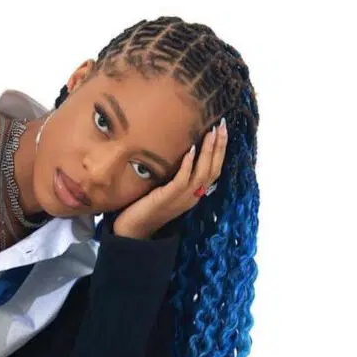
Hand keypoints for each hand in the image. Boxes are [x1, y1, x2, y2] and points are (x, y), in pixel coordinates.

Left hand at [113, 118, 227, 239]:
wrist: (133, 230)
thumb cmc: (147, 208)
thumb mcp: (166, 190)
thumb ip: (176, 177)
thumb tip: (180, 154)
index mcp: (194, 195)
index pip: (214, 171)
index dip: (220, 152)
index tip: (222, 131)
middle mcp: (192, 197)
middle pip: (213, 170)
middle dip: (219, 147)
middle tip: (223, 125)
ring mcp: (182, 198)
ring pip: (202, 174)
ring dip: (208, 152)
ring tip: (212, 133)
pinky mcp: (168, 198)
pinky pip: (182, 180)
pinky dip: (188, 164)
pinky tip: (191, 150)